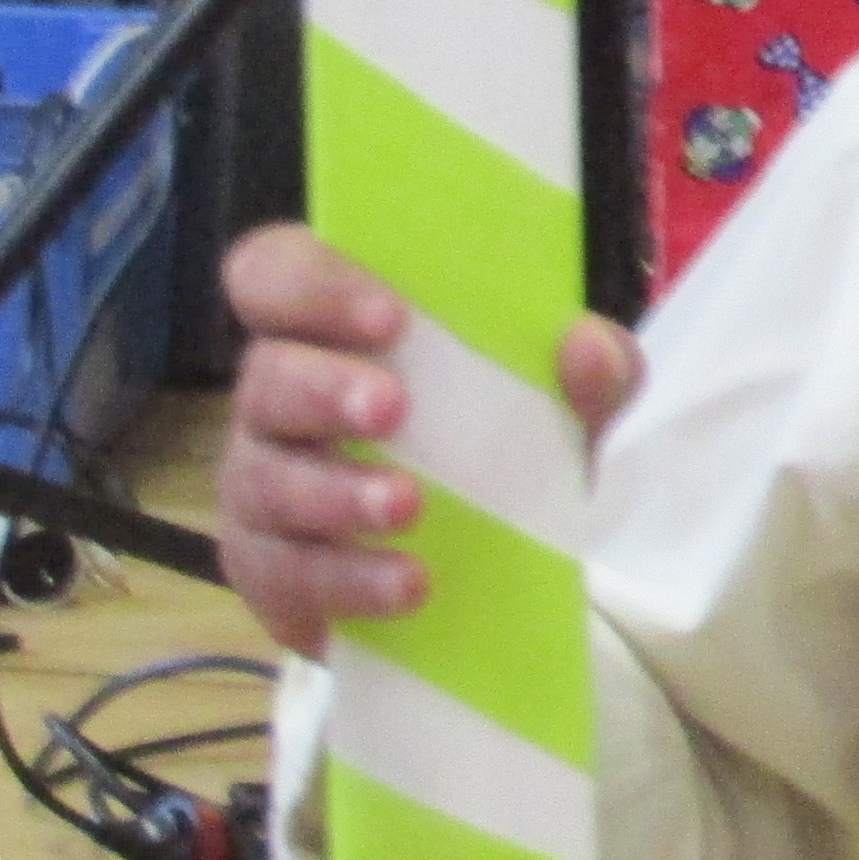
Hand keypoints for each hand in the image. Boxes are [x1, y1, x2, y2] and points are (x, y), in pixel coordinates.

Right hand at [215, 224, 639, 658]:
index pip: (273, 273)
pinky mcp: (271, 567)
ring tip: (408, 507)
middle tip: (391, 407)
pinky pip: (284, 574)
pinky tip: (406, 585)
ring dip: (334, 493)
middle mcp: (279, 397)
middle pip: (264, 377)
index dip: (313, 285)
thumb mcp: (565, 399)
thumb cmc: (501, 437)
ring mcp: (264, 482)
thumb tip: (588, 345)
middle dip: (322, 389)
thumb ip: (594, 366)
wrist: (494, 557)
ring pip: (265, 481)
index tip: (390, 314)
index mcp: (328, 328)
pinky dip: (346, 580)